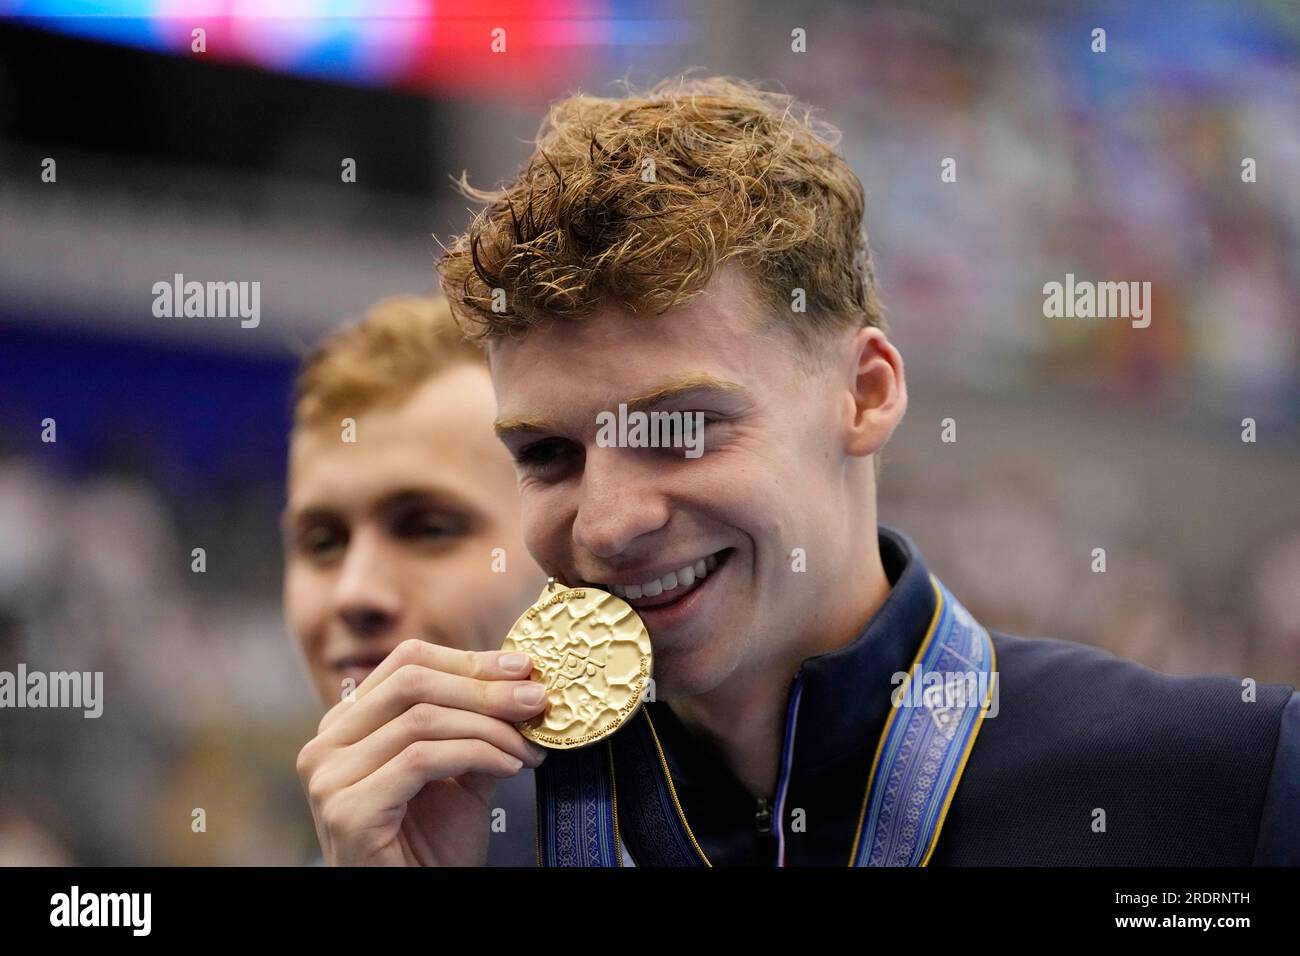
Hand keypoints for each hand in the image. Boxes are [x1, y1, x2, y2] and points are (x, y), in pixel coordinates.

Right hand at [296, 639, 547, 865]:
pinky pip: (422, 759)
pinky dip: (476, 755)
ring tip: (527, 746)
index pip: (408, 663)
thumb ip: (476, 729)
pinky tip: (509, 767)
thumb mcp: (458, 774)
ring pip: (421, 719)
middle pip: (412, 681)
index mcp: (347, 725)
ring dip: (489, 728)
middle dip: (484, 687)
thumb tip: (521, 685)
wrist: (412, 905)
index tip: (521, 668)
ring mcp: (329, 776)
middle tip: (535, 699)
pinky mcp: (346, 808)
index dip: (469, 660)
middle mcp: (327, 743)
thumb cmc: (429, 850)